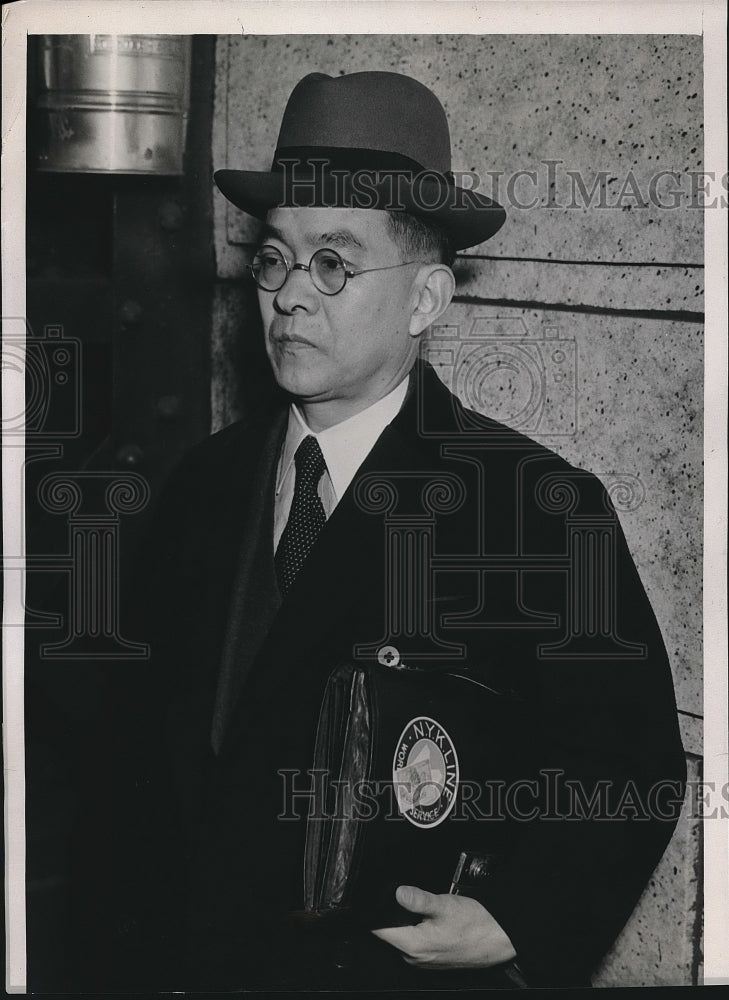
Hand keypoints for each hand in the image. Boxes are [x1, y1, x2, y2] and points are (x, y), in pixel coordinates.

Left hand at [371, 885, 516, 969]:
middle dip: (391, 912)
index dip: (373, 911)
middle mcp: (414, 957)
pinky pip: (416, 940)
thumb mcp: (445, 905)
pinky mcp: (433, 957)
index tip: (372, 896)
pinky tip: (431, 917)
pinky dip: (418, 926)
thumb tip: (397, 892)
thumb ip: (419, 899)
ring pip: (403, 934)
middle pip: (390, 931)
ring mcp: (424, 959)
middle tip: (403, 894)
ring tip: (421, 905)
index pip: (379, 930)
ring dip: (407, 919)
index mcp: (413, 946)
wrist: (499, 940)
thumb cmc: (476, 926)